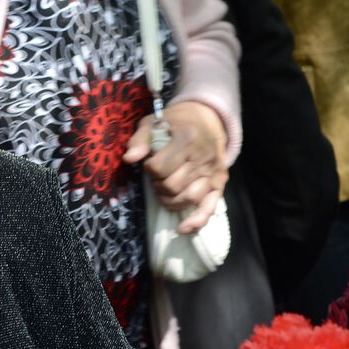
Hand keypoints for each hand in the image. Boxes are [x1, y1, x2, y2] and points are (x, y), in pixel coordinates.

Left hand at [124, 101, 227, 234]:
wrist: (207, 119)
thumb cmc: (176, 123)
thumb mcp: (153, 123)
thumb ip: (140, 140)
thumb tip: (129, 159)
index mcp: (186, 139)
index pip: (159, 167)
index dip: (149, 169)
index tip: (150, 163)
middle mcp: (202, 157)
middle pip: (172, 185)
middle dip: (158, 185)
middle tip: (157, 177)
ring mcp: (212, 172)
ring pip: (187, 199)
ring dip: (170, 201)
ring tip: (165, 191)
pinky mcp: (219, 183)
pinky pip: (209, 207)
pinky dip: (196, 221)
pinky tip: (183, 229)